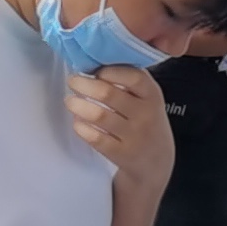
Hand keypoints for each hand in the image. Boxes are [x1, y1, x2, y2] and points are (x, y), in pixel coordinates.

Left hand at [65, 62, 173, 184]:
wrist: (156, 162)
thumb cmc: (145, 121)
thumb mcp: (147, 99)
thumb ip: (128, 82)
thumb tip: (94, 63)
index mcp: (152, 95)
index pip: (133, 77)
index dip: (109, 70)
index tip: (94, 70)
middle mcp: (146, 115)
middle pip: (109, 94)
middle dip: (84, 84)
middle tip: (72, 81)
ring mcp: (134, 136)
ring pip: (99, 116)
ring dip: (78, 105)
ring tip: (70, 101)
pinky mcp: (122, 154)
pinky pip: (95, 138)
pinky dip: (82, 127)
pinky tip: (78, 122)